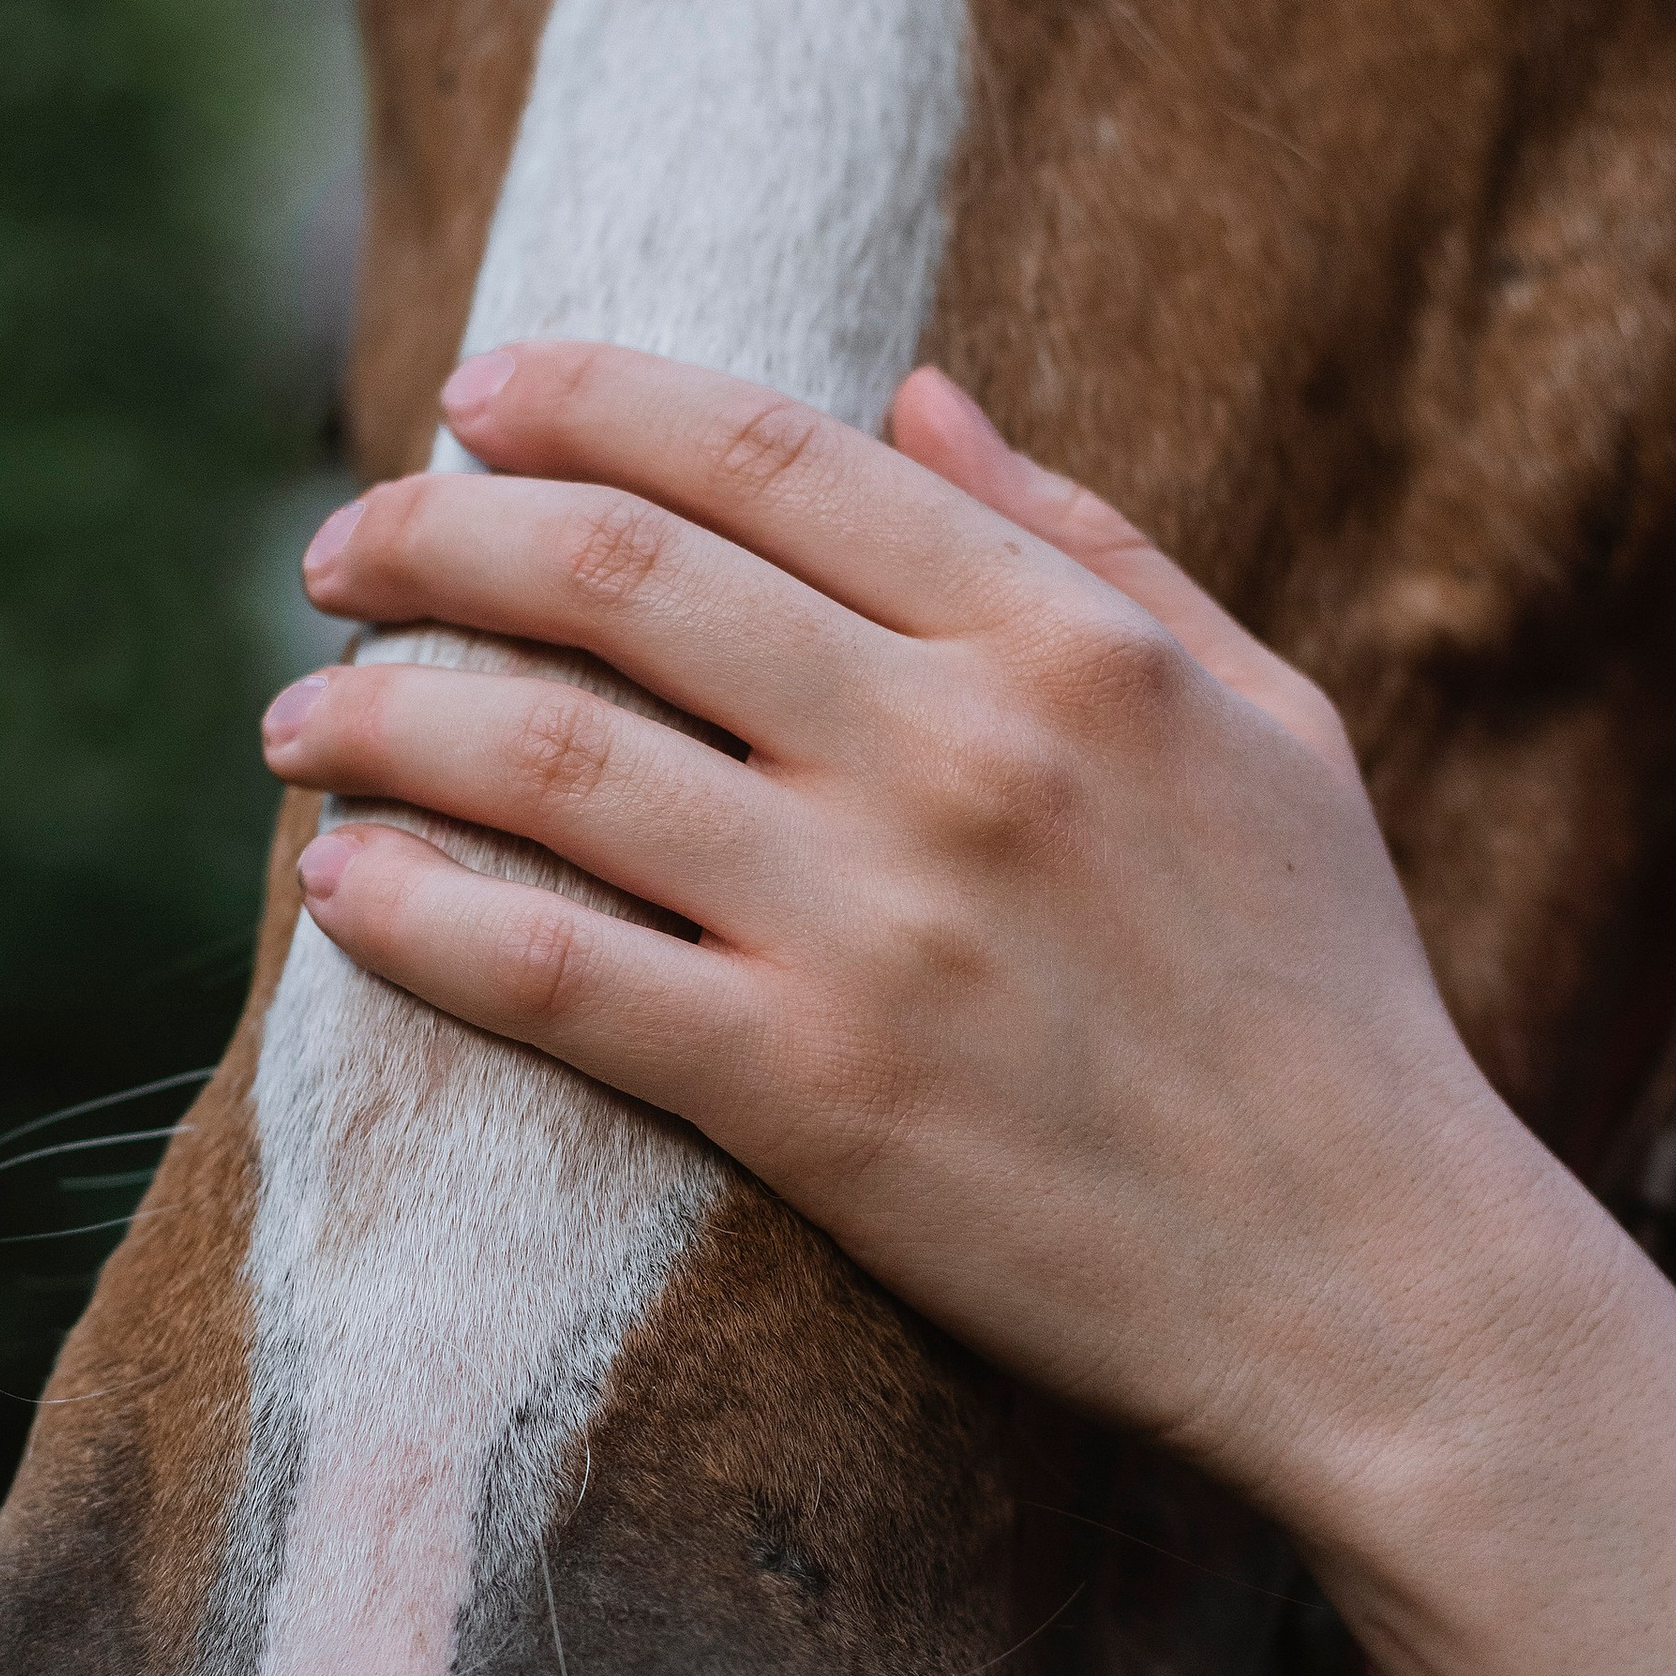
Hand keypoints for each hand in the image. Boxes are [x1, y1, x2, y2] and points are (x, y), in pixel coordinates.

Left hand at [260, 342, 1570, 1532]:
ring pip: (552, 759)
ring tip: (296, 715)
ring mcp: (876, 925)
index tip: (476, 396)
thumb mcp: (1265, 721)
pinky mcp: (814, 1098)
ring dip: (383, 717)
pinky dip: (418, 918)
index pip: (769, 453)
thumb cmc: (1329, 998)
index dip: (590, 398)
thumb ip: (1088, 543)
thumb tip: (915, 392)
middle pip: (618, 574)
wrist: (1379, 1283)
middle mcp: (956, 751)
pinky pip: (559, 978)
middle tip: (337, 547)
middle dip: (434, 532)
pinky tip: (332, 887)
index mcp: (1064, 642)